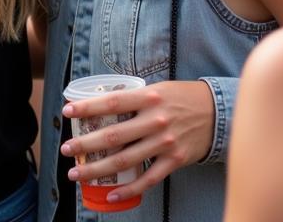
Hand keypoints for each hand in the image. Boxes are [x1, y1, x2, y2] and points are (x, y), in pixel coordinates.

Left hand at [61, 80, 214, 202]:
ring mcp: (165, 143)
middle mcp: (155, 120)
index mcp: (149, 97)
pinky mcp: (174, 160)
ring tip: (77, 173)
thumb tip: (104, 104)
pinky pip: (148, 179)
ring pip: (125, 161)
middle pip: (113, 135)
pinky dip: (128, 189)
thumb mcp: (158, 88)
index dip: (88, 107)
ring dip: (98, 169)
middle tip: (65, 149)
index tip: (67, 111)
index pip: (112, 102)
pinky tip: (111, 194)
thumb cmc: (181, 97)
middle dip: (85, 144)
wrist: (217, 112)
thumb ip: (135, 98)